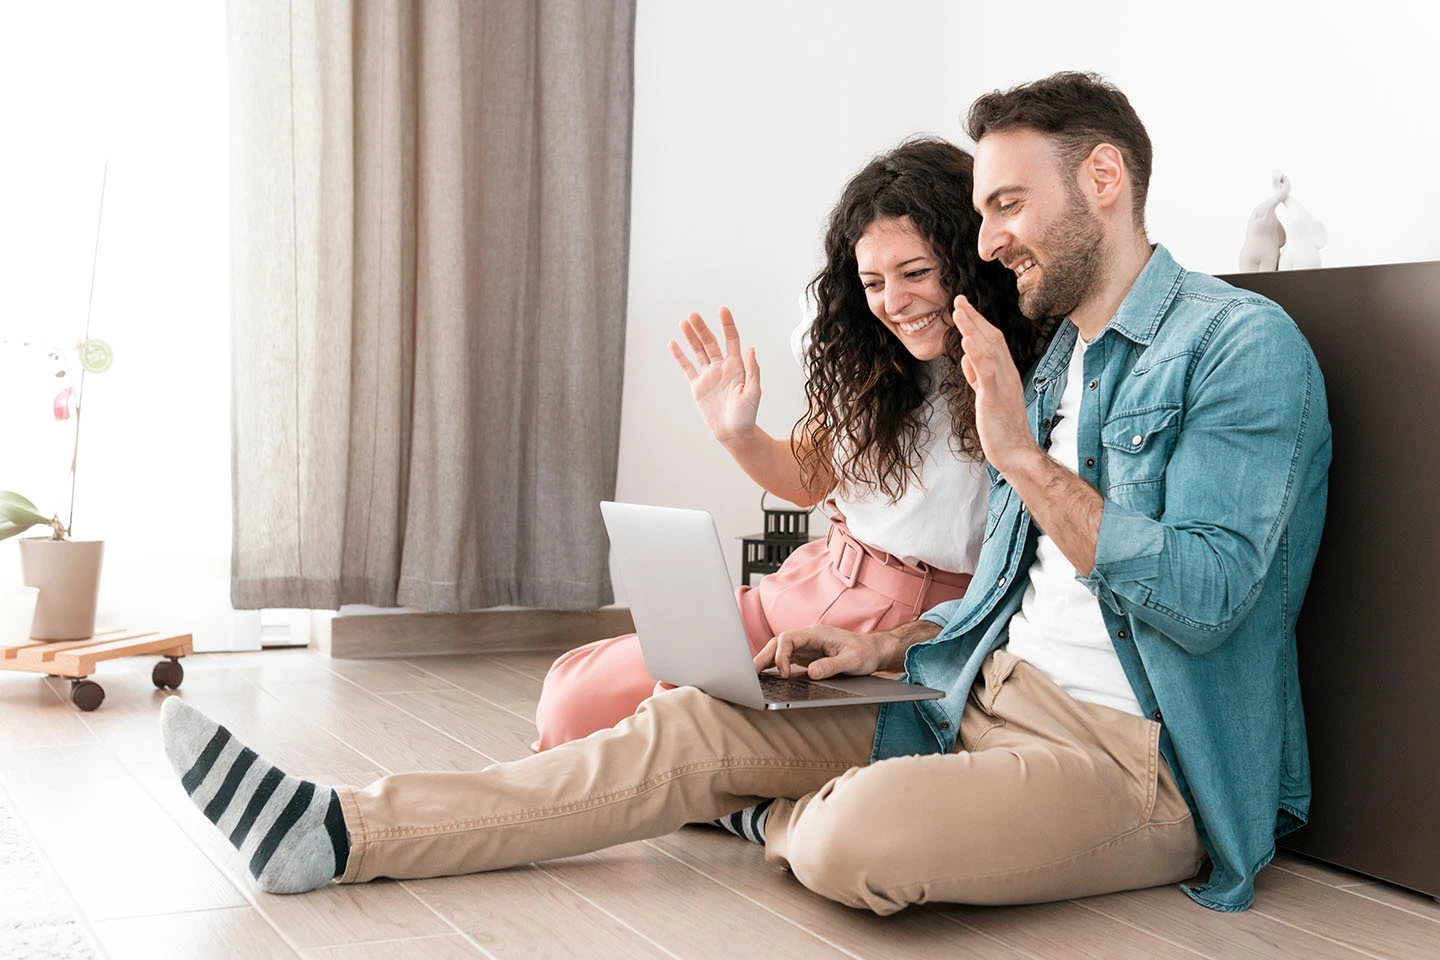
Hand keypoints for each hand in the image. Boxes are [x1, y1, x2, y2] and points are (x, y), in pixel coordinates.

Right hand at [669, 308, 760, 445]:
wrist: (734, 432)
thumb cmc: (747, 415)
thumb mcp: (754, 393)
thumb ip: (753, 371)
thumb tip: (751, 349)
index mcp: (736, 366)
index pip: (731, 340)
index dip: (727, 325)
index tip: (722, 310)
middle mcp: (722, 367)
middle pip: (710, 342)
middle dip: (702, 328)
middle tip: (693, 315)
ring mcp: (709, 375)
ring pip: (698, 351)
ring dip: (691, 337)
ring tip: (683, 323)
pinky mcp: (698, 386)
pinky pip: (687, 367)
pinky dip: (680, 356)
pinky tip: (673, 344)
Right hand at [753, 625, 900, 680]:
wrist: (874, 650)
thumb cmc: (865, 652)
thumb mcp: (852, 661)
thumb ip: (831, 666)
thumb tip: (811, 673)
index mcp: (816, 634)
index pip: (788, 638)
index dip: (781, 655)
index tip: (783, 673)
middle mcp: (807, 638)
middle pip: (778, 643)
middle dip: (763, 657)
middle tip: (750, 674)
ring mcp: (806, 647)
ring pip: (778, 651)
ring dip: (765, 662)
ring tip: (751, 677)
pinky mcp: (806, 657)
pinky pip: (785, 660)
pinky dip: (774, 667)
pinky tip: (766, 678)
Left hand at [953, 294, 1040, 474]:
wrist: (1015, 451)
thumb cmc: (1002, 427)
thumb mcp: (987, 396)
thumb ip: (978, 377)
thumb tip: (967, 359)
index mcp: (1004, 373)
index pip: (991, 341)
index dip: (977, 323)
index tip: (963, 308)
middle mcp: (1006, 373)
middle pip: (990, 338)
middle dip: (973, 318)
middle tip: (958, 299)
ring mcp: (1002, 383)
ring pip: (988, 349)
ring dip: (972, 328)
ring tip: (958, 311)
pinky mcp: (995, 396)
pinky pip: (987, 371)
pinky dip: (977, 354)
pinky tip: (967, 340)